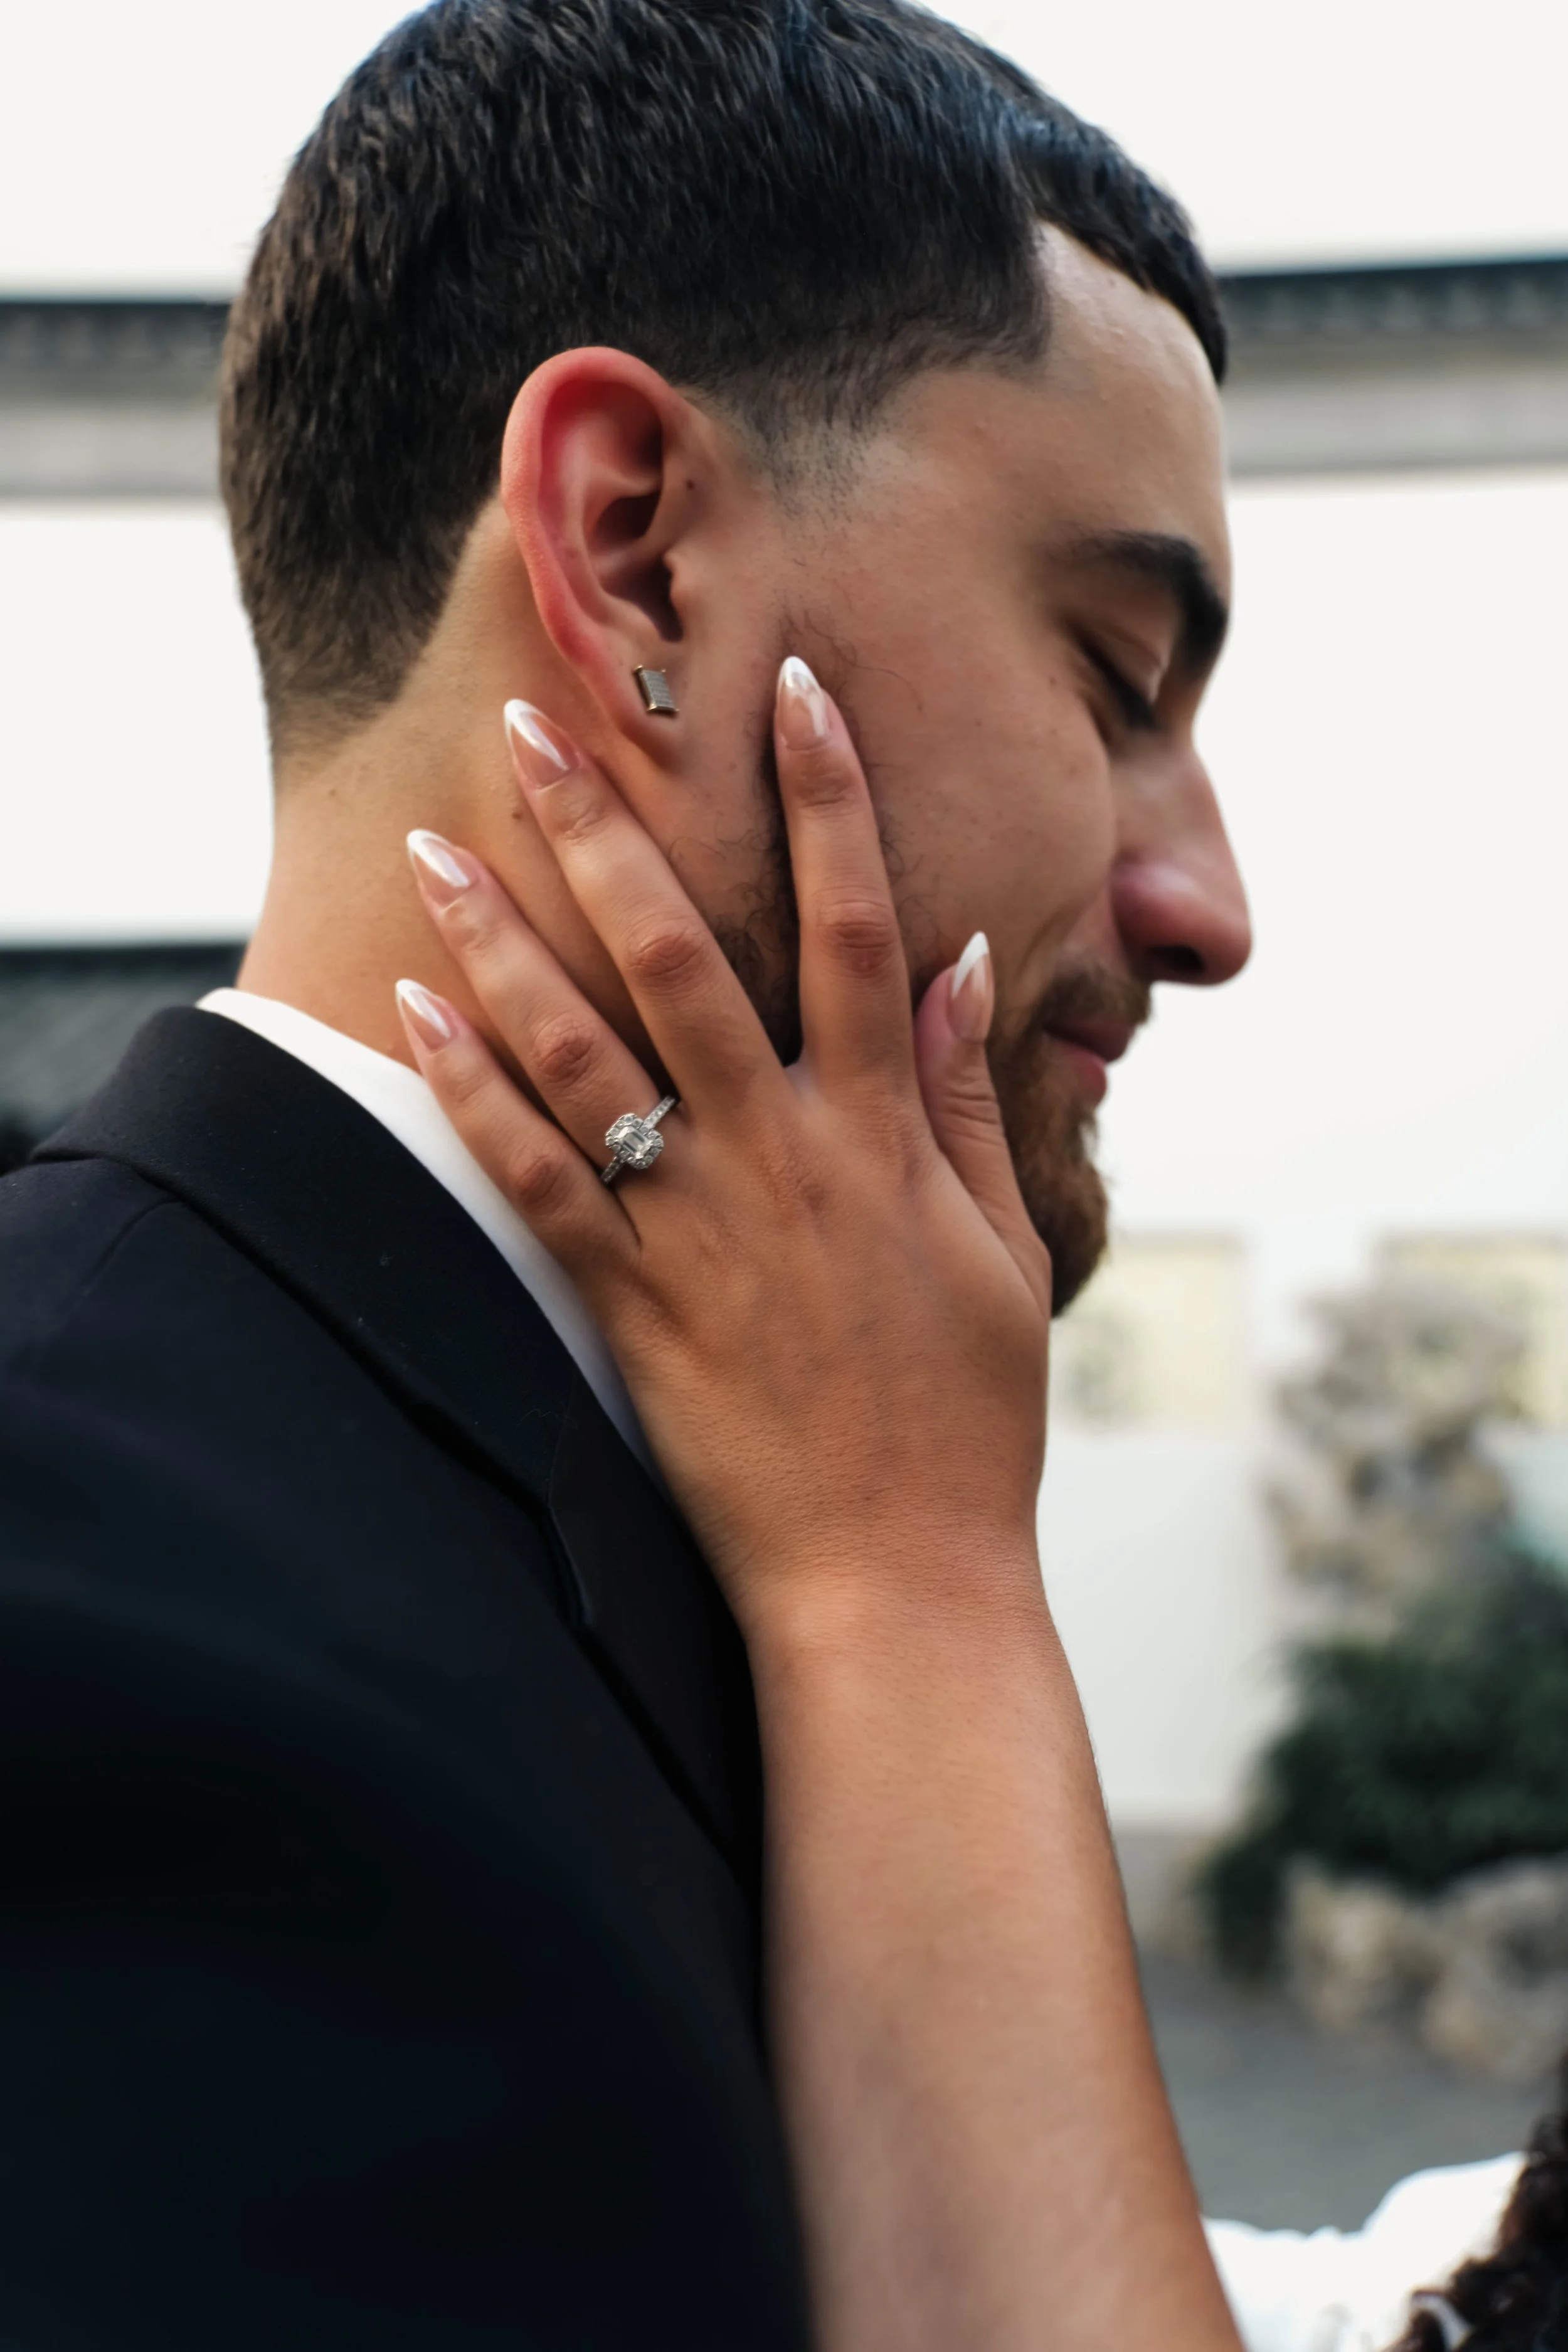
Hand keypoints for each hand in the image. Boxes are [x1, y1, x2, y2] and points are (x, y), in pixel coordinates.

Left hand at [397, 659, 1050, 1648]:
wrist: (895, 1580)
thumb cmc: (964, 1420)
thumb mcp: (1003, 1252)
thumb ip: (973, 1101)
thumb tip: (958, 962)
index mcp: (885, 1135)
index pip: (855, 928)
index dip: (831, 800)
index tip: (798, 691)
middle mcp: (784, 1156)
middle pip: (685, 953)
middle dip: (611, 824)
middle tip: (541, 722)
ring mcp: (699, 1227)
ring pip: (583, 1050)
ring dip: (505, 939)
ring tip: (434, 846)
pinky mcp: (630, 1303)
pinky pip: (536, 1177)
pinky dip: (474, 1092)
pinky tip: (419, 1013)